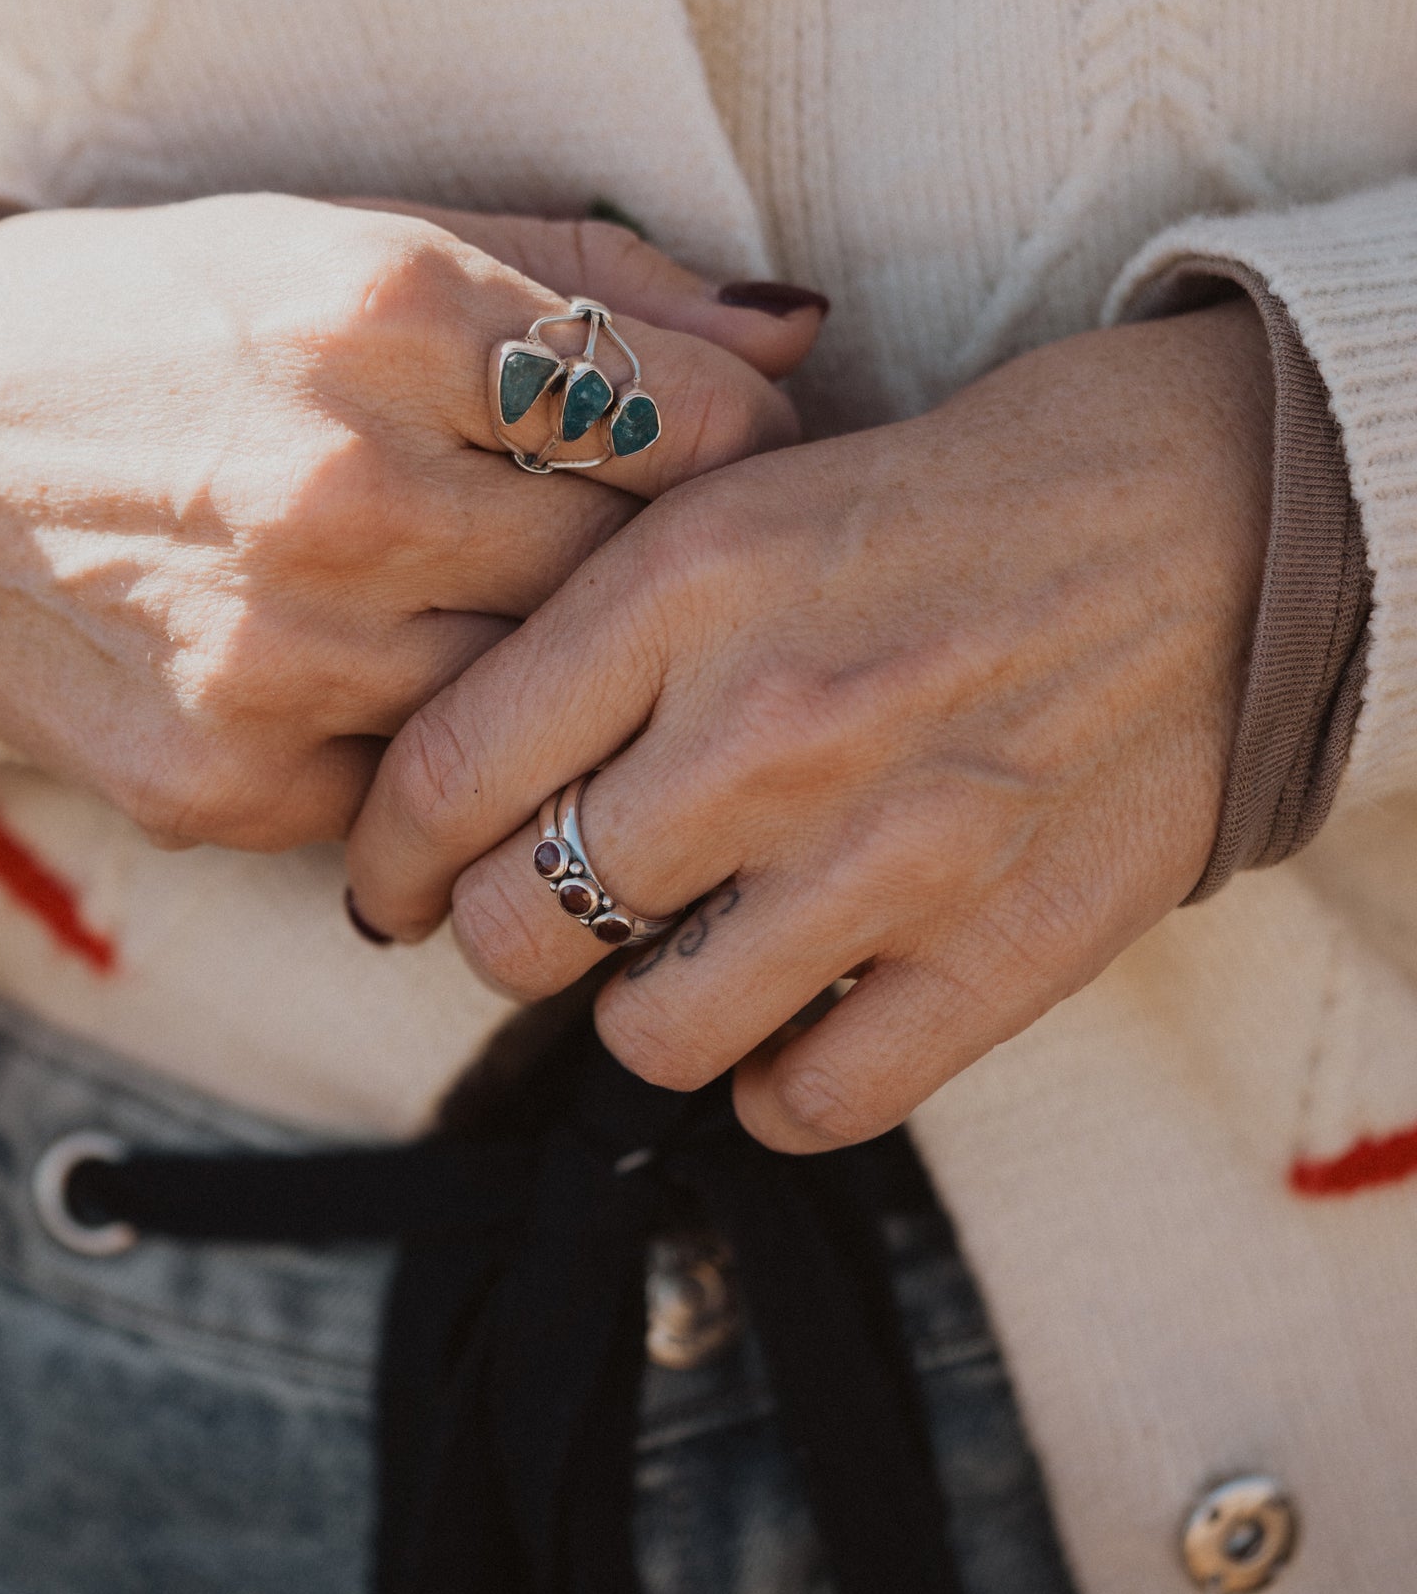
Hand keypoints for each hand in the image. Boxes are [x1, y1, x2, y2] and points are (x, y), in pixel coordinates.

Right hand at [0, 195, 823, 848]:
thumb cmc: (176, 316)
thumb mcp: (367, 236)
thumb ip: (599, 280)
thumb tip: (796, 330)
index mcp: (393, 312)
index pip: (694, 422)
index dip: (745, 447)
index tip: (731, 455)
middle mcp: (344, 487)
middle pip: (634, 576)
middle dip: (663, 567)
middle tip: (643, 547)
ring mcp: (280, 652)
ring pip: (541, 704)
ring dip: (554, 673)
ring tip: (508, 609)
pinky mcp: (222, 782)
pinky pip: (419, 795)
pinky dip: (431, 747)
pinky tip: (390, 676)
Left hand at [343, 302, 1272, 1147]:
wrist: (1210, 515)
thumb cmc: (961, 496)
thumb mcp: (743, 492)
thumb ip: (597, 614)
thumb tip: (461, 754)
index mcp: (687, 579)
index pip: (445, 771)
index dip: (383, 851)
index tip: (388, 878)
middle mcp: (771, 724)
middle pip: (518, 926)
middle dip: (499, 933)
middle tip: (534, 910)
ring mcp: (890, 853)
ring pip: (646, 1035)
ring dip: (634, 1009)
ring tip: (674, 953)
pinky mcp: (1002, 953)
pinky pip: (809, 1101)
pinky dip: (771, 1081)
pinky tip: (788, 1013)